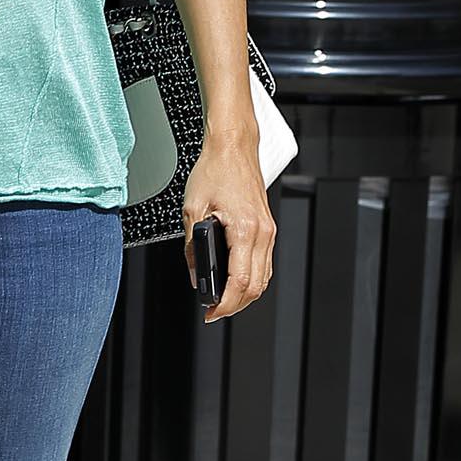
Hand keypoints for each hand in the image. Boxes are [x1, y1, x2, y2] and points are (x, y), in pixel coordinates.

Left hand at [182, 131, 275, 323]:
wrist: (233, 148)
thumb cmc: (215, 171)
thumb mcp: (192, 210)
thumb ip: (193, 247)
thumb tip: (194, 274)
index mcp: (245, 229)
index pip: (239, 282)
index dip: (225, 304)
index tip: (210, 312)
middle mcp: (262, 233)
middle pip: (255, 286)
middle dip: (235, 305)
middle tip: (214, 311)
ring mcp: (268, 230)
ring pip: (263, 278)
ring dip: (245, 294)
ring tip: (222, 300)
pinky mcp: (268, 227)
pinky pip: (265, 263)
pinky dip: (252, 279)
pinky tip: (236, 281)